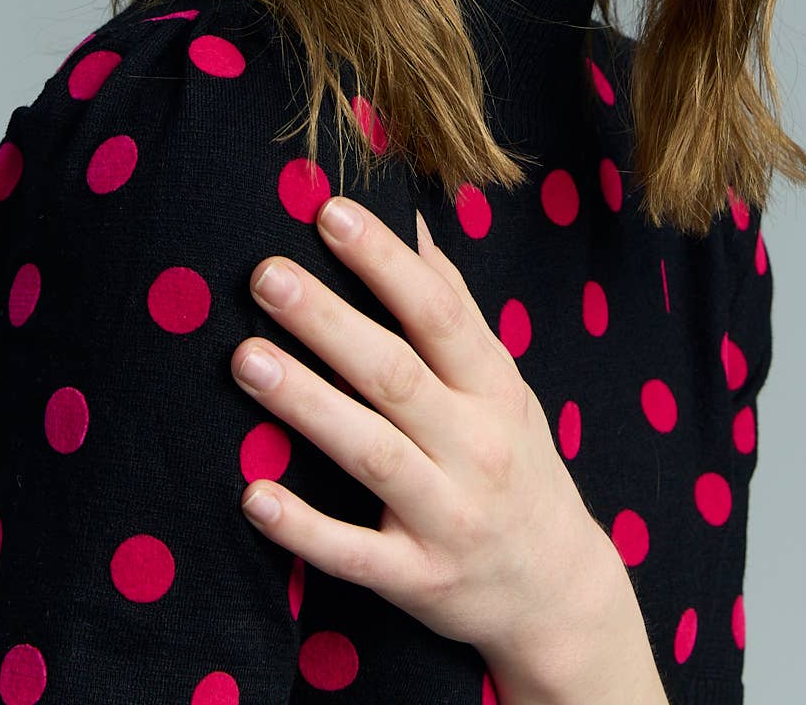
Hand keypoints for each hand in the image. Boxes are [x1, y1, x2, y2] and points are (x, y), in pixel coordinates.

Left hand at [230, 197, 628, 674]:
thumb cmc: (517, 464)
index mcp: (493, 389)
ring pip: (372, 454)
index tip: (330, 213)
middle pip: (395, 375)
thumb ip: (454, 308)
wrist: (560, 592)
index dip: (384, 261)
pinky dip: (304, 529)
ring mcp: (448, 516)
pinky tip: (254, 494)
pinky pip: (355, 554)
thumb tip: (409, 223)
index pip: (438, 312)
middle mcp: (476, 447)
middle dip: (328, 322)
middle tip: (265, 276)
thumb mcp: (502, 384)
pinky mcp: (419, 579)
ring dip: (307, 405)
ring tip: (245, 360)